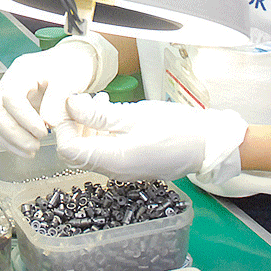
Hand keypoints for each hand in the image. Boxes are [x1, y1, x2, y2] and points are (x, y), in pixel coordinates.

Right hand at [0, 35, 116, 156]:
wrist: (69, 62)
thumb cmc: (69, 67)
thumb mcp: (70, 79)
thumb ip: (58, 100)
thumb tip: (49, 123)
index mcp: (22, 71)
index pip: (11, 96)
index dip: (24, 118)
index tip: (42, 132)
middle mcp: (8, 81)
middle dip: (13, 133)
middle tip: (35, 146)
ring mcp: (5, 93)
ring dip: (8, 140)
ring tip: (31, 150)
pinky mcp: (8, 107)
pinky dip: (8, 140)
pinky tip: (25, 147)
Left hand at [55, 93, 248, 181]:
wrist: (207, 144)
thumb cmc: (178, 128)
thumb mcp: (135, 115)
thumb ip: (99, 113)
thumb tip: (70, 105)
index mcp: (114, 160)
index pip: (69, 149)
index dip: (63, 126)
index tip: (70, 103)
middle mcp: (114, 170)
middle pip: (77, 151)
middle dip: (73, 124)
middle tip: (81, 100)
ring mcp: (122, 170)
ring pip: (90, 149)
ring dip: (87, 126)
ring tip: (99, 102)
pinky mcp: (130, 164)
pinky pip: (105, 150)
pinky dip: (101, 132)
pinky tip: (111, 113)